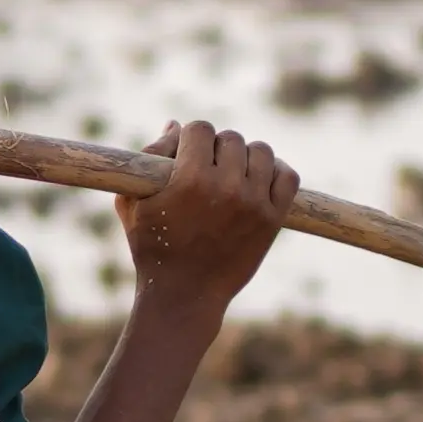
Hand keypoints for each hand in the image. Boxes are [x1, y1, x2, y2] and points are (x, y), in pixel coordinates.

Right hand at [119, 119, 295, 319]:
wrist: (184, 296)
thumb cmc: (152, 248)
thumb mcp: (134, 203)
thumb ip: (149, 157)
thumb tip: (175, 125)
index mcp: (188, 179)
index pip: (199, 128)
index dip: (191, 138)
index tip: (187, 154)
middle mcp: (225, 187)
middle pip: (231, 138)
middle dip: (217, 148)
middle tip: (209, 168)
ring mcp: (253, 203)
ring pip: (261, 151)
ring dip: (247, 157)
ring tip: (234, 173)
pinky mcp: (272, 220)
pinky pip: (288, 177)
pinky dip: (277, 172)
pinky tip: (260, 180)